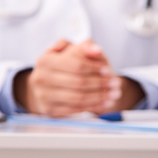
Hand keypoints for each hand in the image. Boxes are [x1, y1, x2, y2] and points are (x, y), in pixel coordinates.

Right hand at [14, 39, 143, 116]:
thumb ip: (85, 46)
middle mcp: (40, 78)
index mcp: (45, 60)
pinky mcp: (49, 110)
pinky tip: (106, 103)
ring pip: (78, 98)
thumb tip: (96, 49)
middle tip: (117, 83)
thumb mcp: (75, 50)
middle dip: (101, 83)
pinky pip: (76, 110)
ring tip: (115, 94)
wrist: (51, 84)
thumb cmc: (66, 65)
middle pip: (78, 82)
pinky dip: (94, 107)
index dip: (94, 68)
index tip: (108, 70)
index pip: (76, 64)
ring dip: (100, 97)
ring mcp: (43, 96)